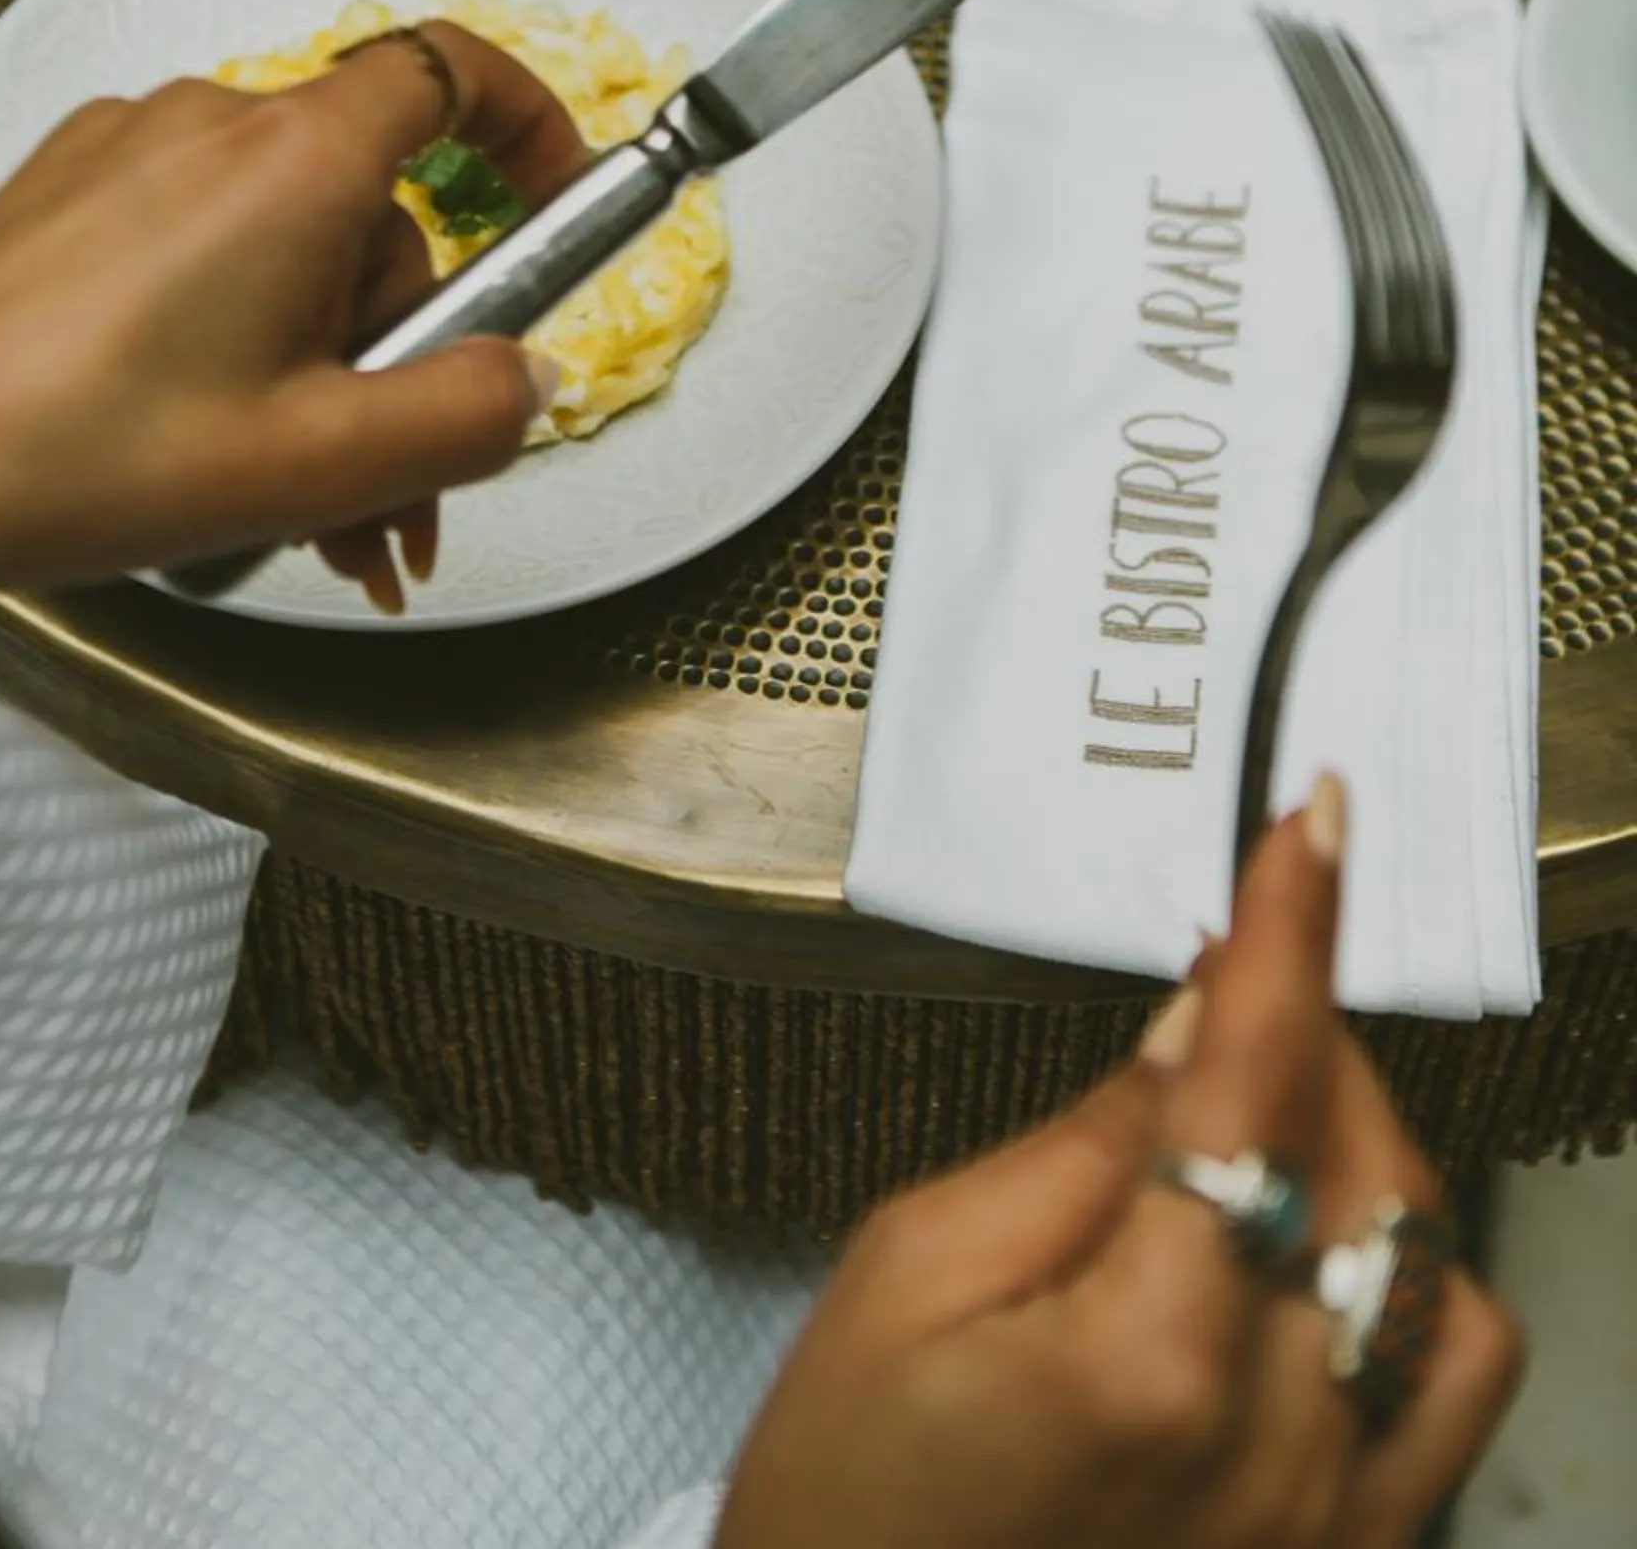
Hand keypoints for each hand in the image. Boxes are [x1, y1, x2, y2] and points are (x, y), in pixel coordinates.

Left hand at [0, 24, 589, 654]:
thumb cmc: (78, 457)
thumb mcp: (322, 463)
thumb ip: (468, 414)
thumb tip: (530, 379)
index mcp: (291, 161)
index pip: (451, 70)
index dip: (528, 126)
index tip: (556, 196)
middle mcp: (210, 124)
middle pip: (369, 209)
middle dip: (397, 348)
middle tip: (386, 487)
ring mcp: (128, 151)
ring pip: (283, 243)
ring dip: (314, 364)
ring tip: (292, 503)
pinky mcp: (68, 193)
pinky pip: (199, 242)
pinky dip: (234, 332)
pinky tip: (208, 445)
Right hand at [717, 786, 1519, 1548]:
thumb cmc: (850, 1505)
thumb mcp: (909, 1277)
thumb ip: (1074, 1146)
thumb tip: (1199, 1027)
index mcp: (1142, 1357)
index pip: (1255, 1084)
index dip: (1289, 933)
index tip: (1311, 825)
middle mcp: (1271, 1445)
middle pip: (1361, 1162)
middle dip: (1304, 1040)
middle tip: (1225, 995)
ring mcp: (1328, 1516)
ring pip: (1428, 1257)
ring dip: (1363, 1149)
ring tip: (1262, 1119)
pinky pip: (1453, 1380)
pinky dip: (1413, 1274)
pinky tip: (1323, 1244)